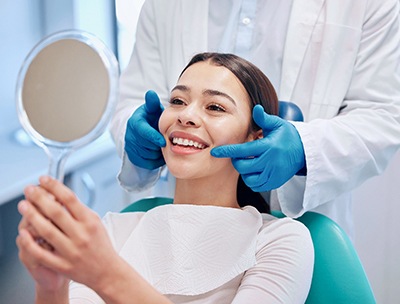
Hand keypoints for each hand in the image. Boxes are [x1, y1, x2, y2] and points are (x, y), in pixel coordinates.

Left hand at [16, 176, 120, 291]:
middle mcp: (81, 235)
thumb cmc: (101, 245)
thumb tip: (60, 195)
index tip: (44, 179)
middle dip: (40, 198)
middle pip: (56, 212)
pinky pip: (42, 253)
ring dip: (32, 216)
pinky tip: (23, 232)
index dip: (55, 187)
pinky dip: (30, 242)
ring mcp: (71, 251)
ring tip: (23, 205)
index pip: (70, 199)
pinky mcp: (63, 265)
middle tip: (29, 190)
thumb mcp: (96, 223)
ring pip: (47, 231)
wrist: (106, 271)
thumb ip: (80, 210)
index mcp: (90, 222)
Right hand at [125, 90, 165, 169]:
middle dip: (158, 145)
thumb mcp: (153, 110)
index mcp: (135, 123)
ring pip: (148, 156)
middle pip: (146, 146)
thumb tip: (151, 93)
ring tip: (163, 146)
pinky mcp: (133, 157)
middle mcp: (130, 136)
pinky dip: (156, 161)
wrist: (144, 130)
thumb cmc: (151, 118)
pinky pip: (147, 163)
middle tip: (166, 142)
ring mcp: (130, 147)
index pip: (143, 132)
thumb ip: (153, 103)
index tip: (163, 142)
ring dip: (158, 153)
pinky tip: (159, 153)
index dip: (153, 138)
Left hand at [211, 105, 305, 191]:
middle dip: (237, 161)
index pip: (243, 151)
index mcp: (268, 147)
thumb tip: (256, 108)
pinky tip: (255, 171)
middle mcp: (270, 162)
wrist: (305, 151)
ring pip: (248, 178)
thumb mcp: (277, 124)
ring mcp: (273, 174)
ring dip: (244, 171)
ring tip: (249, 162)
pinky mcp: (275, 182)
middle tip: (240, 155)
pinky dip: (252, 180)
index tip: (215, 152)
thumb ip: (264, 118)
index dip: (227, 151)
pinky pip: (257, 186)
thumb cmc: (288, 136)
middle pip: (243, 166)